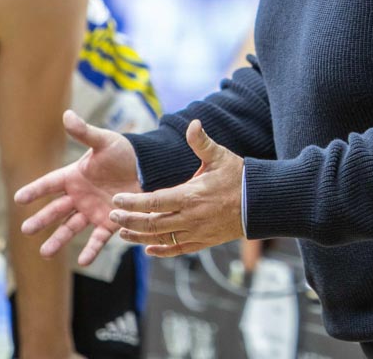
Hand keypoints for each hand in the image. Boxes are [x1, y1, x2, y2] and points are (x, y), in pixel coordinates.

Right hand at [14, 110, 141, 265]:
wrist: (149, 167)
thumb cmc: (124, 152)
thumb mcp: (104, 142)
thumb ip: (84, 133)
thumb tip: (67, 114)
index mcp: (75, 176)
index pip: (50, 184)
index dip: (35, 190)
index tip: (19, 198)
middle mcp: (80, 196)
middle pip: (55, 210)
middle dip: (41, 220)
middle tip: (25, 230)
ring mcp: (93, 210)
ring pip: (71, 227)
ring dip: (58, 240)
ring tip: (45, 253)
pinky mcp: (109, 221)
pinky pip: (98, 238)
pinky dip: (91, 249)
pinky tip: (83, 262)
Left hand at [109, 120, 244, 256]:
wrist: (260, 202)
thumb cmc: (239, 177)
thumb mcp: (220, 156)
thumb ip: (202, 142)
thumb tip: (193, 123)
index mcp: (190, 195)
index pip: (153, 201)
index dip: (133, 202)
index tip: (117, 199)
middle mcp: (190, 217)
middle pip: (152, 223)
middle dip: (129, 221)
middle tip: (113, 217)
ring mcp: (196, 232)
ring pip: (161, 239)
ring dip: (139, 237)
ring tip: (123, 234)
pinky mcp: (204, 241)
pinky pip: (178, 249)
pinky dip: (161, 250)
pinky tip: (149, 248)